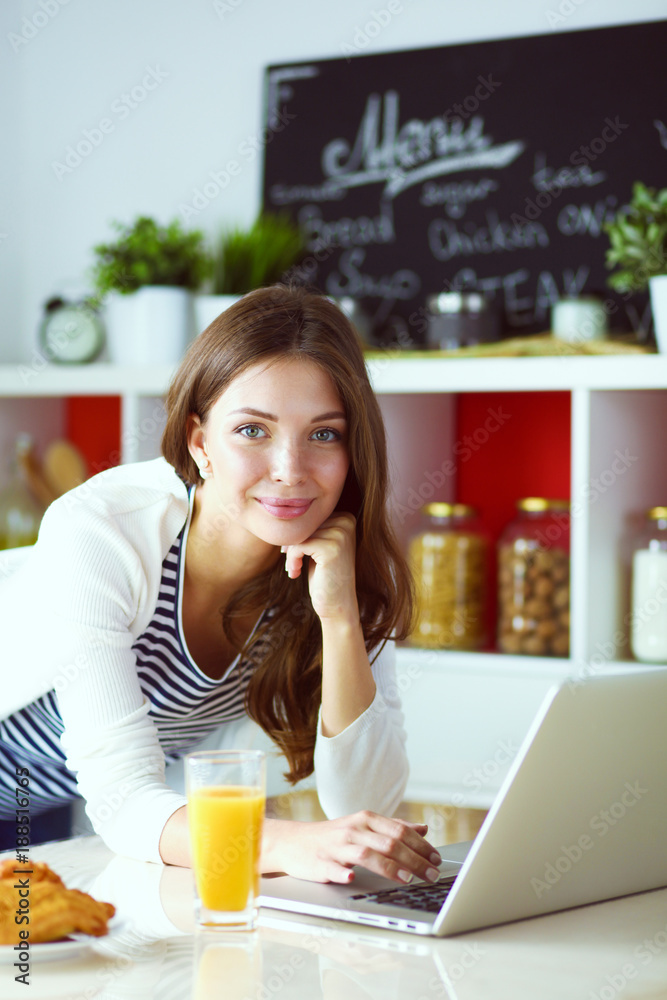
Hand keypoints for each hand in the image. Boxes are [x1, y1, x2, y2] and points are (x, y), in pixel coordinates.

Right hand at [263, 812, 441, 884]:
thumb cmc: (335, 837)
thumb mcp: (364, 827)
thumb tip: (423, 829)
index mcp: (366, 820)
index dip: (421, 845)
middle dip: (414, 860)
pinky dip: (342, 873)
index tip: (437, 859)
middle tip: (432, 875)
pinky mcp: (320, 862)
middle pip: (388, 843)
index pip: (399, 830)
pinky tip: (351, 878)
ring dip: (388, 866)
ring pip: (366, 854)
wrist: (294, 842)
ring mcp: (336, 846)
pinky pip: (333, 868)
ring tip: (406, 879)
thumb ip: (393, 828)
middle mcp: (353, 830)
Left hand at [282, 513, 358, 621]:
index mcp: (346, 518)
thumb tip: (285, 510)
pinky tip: (295, 573)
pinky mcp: (331, 548)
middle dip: (292, 543)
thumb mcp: (320, 545)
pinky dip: (292, 560)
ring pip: (299, 534)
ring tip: (293, 568)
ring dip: (291, 553)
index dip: (297, 534)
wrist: (337, 604)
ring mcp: (340, 535)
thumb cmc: (325, 575)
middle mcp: (347, 522)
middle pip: (304, 524)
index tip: (291, 551)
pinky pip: (298, 546)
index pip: (310, 517)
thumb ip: (312, 528)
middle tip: (290, 562)